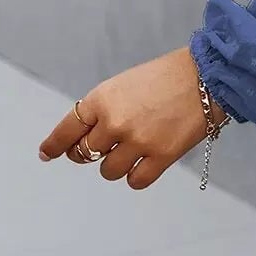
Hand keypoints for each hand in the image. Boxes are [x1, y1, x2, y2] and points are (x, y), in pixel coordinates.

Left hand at [37, 47, 223, 189]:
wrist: (208, 74)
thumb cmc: (167, 75)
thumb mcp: (125, 84)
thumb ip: (103, 109)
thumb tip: (87, 139)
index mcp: (102, 99)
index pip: (66, 131)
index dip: (54, 146)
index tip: (46, 154)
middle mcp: (114, 123)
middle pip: (85, 154)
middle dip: (88, 153)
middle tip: (103, 147)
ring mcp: (137, 142)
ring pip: (108, 170)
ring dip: (116, 163)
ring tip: (134, 149)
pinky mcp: (161, 157)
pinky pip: (135, 181)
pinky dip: (137, 175)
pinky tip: (146, 162)